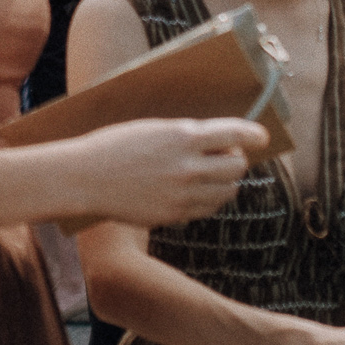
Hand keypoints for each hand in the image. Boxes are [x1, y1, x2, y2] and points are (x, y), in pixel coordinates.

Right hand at [72, 117, 265, 229]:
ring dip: (224, 180)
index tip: (259, 136)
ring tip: (205, 174)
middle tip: (219, 154)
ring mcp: (183, 194)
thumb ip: (188, 135)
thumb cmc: (114, 146)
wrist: (84, 178)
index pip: (236, 133)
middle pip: (238, 165)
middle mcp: (189, 167)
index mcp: (182, 137)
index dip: (254, 134)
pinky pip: (210, 208)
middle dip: (234, 158)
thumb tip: (220, 142)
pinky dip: (210, 198)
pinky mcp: (176, 214)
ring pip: (229, 190)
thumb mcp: (153, 129)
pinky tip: (193, 190)